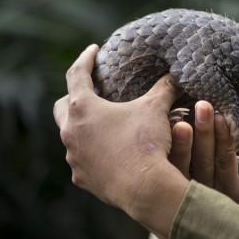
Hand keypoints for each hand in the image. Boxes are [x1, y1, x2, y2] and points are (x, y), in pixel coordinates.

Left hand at [53, 44, 187, 238]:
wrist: (145, 188)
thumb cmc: (145, 143)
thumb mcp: (156, 109)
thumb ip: (164, 88)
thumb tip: (176, 74)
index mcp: (83, 109)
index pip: (76, 75)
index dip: (85, 59)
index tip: (93, 50)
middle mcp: (71, 132)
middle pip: (62, 107)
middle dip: (74, 97)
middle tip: (92, 94)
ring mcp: (74, 158)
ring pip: (72, 137)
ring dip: (84, 129)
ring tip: (104, 127)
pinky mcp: (82, 178)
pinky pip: (83, 161)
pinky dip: (93, 154)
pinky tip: (109, 155)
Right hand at [168, 101, 238, 221]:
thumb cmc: (226, 206)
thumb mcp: (207, 180)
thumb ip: (190, 158)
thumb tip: (177, 119)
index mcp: (174, 195)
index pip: (164, 167)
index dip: (164, 142)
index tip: (161, 117)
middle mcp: (186, 200)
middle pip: (178, 165)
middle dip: (179, 135)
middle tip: (178, 111)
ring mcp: (208, 200)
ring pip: (203, 162)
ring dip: (204, 132)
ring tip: (203, 107)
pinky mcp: (231, 199)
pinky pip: (226, 165)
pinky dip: (224, 141)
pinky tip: (223, 122)